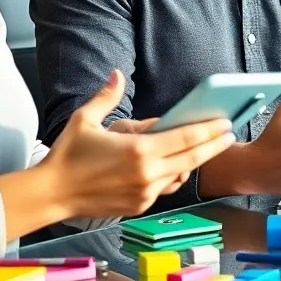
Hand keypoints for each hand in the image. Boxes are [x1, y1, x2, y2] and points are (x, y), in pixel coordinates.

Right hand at [39, 70, 235, 217]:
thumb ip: (107, 97)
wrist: (51, 194)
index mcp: (139, 150)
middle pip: (192, 158)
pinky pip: (165, 188)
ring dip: (193, 161)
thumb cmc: (67, 155)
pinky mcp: (140, 206)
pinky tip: (175, 165)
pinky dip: (171, 175)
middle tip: (229, 133)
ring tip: (204, 147)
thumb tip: (117, 74)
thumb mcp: (85, 119)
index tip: (226, 122)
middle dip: (213, 145)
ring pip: (180, 175)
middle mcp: (147, 174)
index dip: (209, 130)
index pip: (185, 138)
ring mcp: (145, 193)